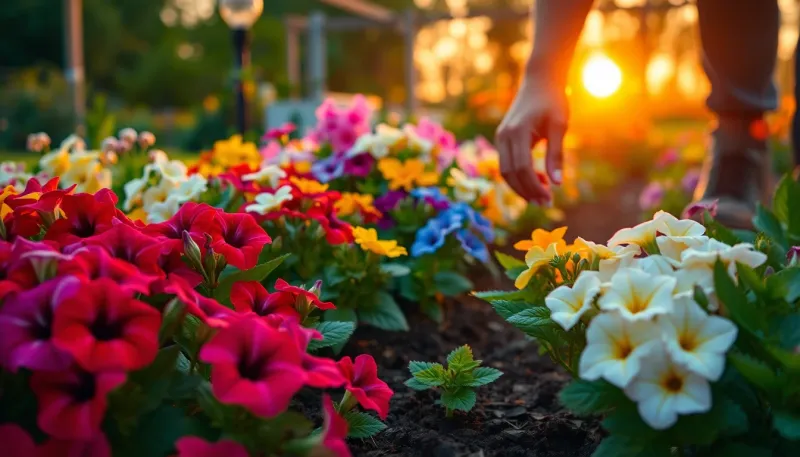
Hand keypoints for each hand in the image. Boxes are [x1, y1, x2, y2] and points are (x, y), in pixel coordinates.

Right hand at [495, 75, 567, 204]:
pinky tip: (538, 179)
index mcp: (518, 131)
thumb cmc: (554, 100)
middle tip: (545, 203)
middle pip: (510, 173)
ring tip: (542, 194)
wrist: (540, 80)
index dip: (534, 186)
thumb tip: (558, 184)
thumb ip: (556, 155)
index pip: (522, 168)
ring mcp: (501, 137)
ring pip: (505, 171)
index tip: (549, 199)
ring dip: (521, 186)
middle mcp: (504, 135)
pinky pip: (507, 163)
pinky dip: (519, 176)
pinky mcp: (503, 138)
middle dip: (526, 191)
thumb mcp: (560, 126)